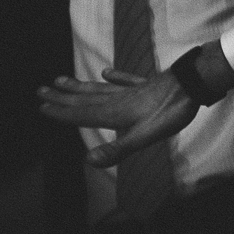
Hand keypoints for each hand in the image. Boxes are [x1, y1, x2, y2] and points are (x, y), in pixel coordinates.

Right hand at [38, 69, 198, 167]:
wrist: (193, 85)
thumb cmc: (169, 112)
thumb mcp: (144, 137)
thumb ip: (117, 149)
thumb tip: (88, 161)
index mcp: (113, 113)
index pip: (81, 114)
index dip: (61, 112)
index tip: (41, 106)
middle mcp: (117, 100)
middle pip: (85, 98)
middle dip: (62, 97)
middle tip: (41, 89)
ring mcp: (131, 91)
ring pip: (99, 88)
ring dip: (80, 86)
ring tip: (62, 79)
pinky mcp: (146, 85)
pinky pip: (124, 80)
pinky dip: (114, 77)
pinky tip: (106, 72)